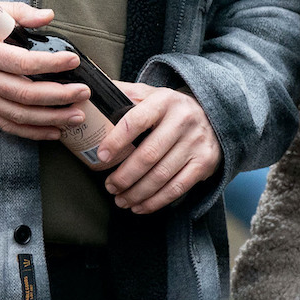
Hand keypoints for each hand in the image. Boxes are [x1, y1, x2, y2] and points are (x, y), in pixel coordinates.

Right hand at [0, 0, 88, 140]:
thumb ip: (18, 13)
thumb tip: (48, 16)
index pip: (22, 62)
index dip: (51, 64)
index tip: (73, 60)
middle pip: (24, 94)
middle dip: (59, 96)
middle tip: (83, 92)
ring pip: (18, 115)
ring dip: (50, 119)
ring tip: (76, 116)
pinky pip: (6, 125)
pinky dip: (31, 132)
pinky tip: (53, 132)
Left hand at [96, 82, 222, 213]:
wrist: (212, 115)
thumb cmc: (169, 108)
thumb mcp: (149, 94)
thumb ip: (122, 93)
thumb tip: (87, 94)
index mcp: (164, 101)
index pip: (136, 120)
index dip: (116, 140)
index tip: (101, 157)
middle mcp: (183, 120)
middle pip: (148, 155)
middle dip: (124, 176)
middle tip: (109, 186)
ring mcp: (196, 142)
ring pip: (161, 175)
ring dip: (137, 193)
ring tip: (120, 200)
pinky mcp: (205, 163)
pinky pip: (177, 187)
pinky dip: (156, 201)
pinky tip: (140, 206)